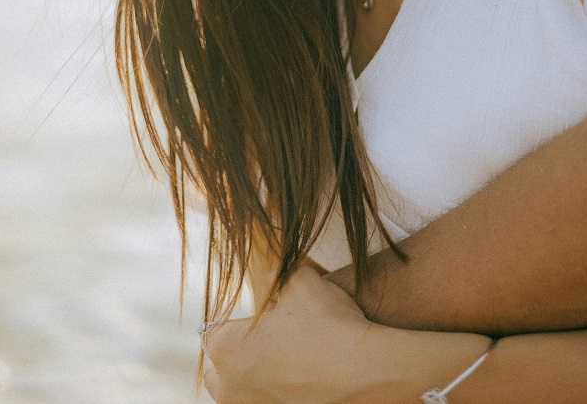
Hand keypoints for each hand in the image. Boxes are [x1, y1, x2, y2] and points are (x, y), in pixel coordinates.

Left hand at [202, 263, 490, 403]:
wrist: (369, 373)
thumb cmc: (327, 322)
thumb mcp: (292, 274)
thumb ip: (262, 241)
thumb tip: (247, 201)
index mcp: (220, 350)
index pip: (217, 327)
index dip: (247, 315)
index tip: (275, 312)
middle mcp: (225, 389)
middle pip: (229, 359)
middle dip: (250, 346)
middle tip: (288, 331)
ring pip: (249, 383)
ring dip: (266, 369)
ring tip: (302, 354)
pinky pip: (271, 399)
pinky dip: (284, 390)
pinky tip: (311, 374)